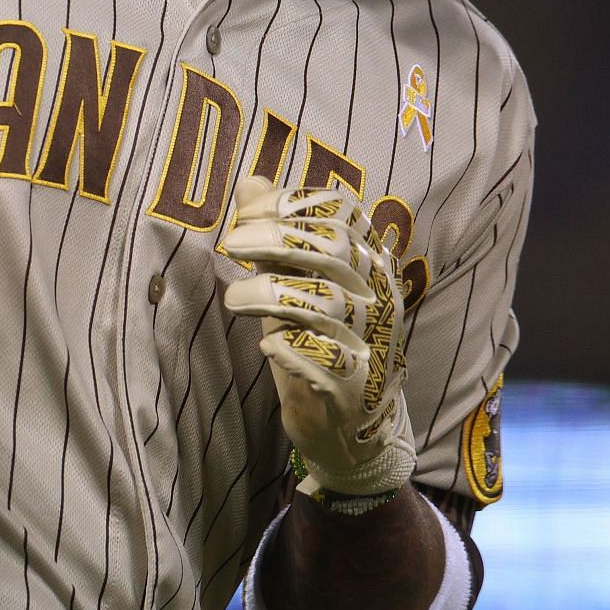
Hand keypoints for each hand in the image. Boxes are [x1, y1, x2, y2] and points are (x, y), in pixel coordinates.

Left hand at [221, 177, 413, 501]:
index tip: (245, 214)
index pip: (341, 213)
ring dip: (272, 294)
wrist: (348, 425)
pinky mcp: (353, 390)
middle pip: (335, 249)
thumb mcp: (295, 281)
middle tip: (231, 244)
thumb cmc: (318, 341)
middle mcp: (378, 297)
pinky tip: (269, 346)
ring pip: (327, 303)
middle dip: (277, 238)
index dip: (290, 204)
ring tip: (234, 299)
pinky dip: (291, 349)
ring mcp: (370, 343)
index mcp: (368, 262)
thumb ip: (276, 233)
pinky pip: (324, 361)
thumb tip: (250, 183)